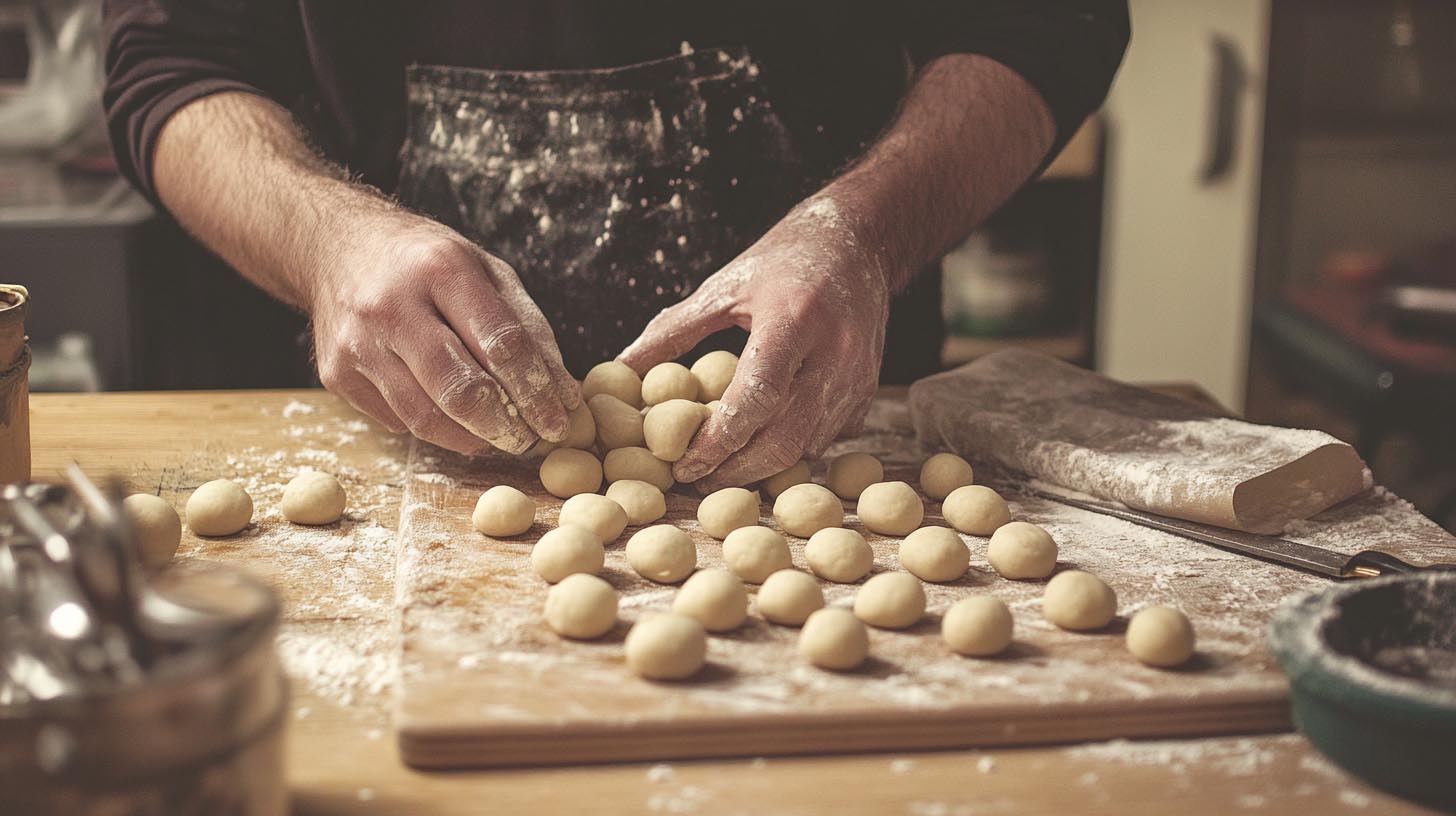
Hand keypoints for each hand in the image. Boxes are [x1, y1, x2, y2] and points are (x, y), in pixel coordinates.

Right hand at [309, 213, 578, 453]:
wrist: (337, 248)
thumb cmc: (426, 263)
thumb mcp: (487, 272)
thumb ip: (528, 329)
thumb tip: (563, 395)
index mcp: (442, 269)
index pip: (501, 345)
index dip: (537, 392)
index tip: (557, 422)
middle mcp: (393, 305)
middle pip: (461, 390)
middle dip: (505, 426)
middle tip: (528, 439)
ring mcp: (358, 343)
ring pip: (426, 418)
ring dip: (472, 438)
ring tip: (496, 435)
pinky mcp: (336, 374)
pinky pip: (397, 421)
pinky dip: (433, 427)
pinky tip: (449, 415)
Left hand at [620, 197, 892, 489]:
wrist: (856, 243)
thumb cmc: (782, 261)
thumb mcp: (723, 286)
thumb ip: (672, 329)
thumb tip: (621, 368)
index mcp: (793, 319)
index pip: (756, 397)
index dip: (717, 441)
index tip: (682, 463)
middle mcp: (834, 353)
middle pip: (784, 438)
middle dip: (737, 471)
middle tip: (697, 480)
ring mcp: (857, 376)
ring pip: (808, 446)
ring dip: (763, 467)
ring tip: (722, 469)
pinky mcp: (868, 391)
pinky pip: (827, 439)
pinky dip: (792, 450)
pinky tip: (761, 446)